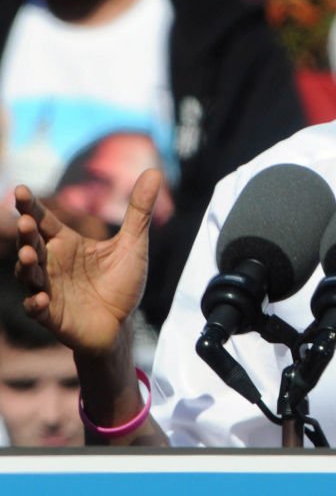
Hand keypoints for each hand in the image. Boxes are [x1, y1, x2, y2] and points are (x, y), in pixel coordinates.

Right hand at [14, 169, 160, 355]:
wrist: (121, 324)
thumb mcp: (133, 245)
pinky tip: (41, 299)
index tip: (21, 190)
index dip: (31, 206)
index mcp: (66, 243)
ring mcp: (48, 289)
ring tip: (27, 255)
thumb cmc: (121, 283)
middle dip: (25, 233)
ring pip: (28, 274)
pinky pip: (36, 309)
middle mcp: (52, 263)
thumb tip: (154, 171)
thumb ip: (139, 211)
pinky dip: (36, 304)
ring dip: (25, 265)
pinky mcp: (51, 315)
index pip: (44, 220)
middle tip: (25, 222)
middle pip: (31, 243)